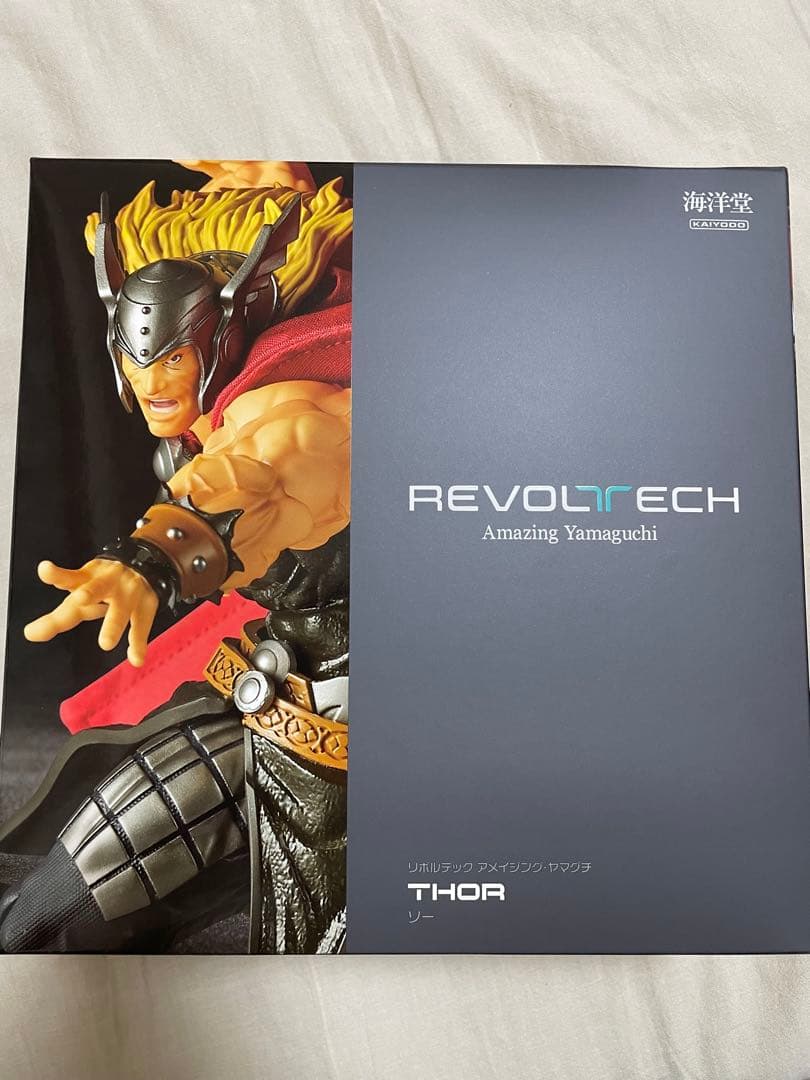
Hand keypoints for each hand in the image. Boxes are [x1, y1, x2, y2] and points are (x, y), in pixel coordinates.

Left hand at [23, 559, 158, 666]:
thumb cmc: (103, 585)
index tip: (44, 570)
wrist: (142, 565)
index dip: (56, 575)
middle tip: (80, 600)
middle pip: (96, 588)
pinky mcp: (146, 604)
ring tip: (105, 644)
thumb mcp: (81, 593)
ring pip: (121, 609)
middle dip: (90, 593)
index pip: (69, 578)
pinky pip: (141, 625)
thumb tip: (29, 634)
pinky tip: (135, 658)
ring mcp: (128, 593)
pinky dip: (138, 643)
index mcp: (86, 580)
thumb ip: (57, 616)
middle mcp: (107, 583)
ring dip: (113, 625)